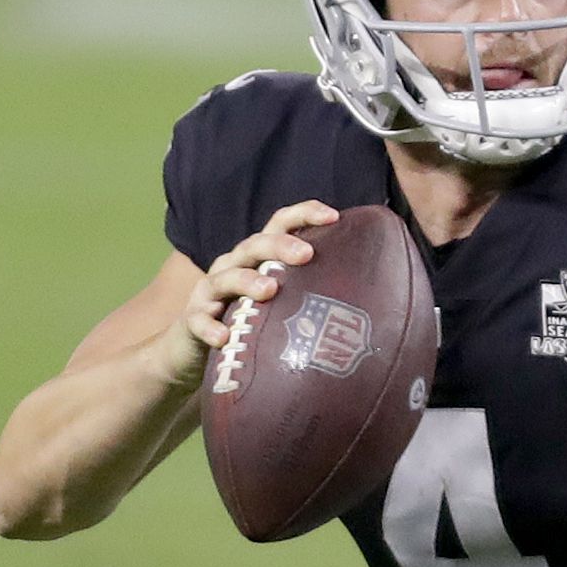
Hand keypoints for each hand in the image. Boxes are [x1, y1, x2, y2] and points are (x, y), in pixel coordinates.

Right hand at [168, 202, 337, 387]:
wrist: (192, 352)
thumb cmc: (250, 324)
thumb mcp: (282, 305)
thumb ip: (313, 296)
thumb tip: (374, 305)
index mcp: (258, 259)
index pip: (280, 226)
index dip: (304, 215)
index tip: (334, 216)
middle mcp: (232, 267)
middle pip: (254, 246)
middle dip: (279, 245)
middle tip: (306, 254)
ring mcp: (209, 293)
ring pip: (225, 278)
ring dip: (246, 281)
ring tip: (269, 290)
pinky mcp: (192, 321)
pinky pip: (198, 321)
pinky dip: (210, 328)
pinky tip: (223, 338)